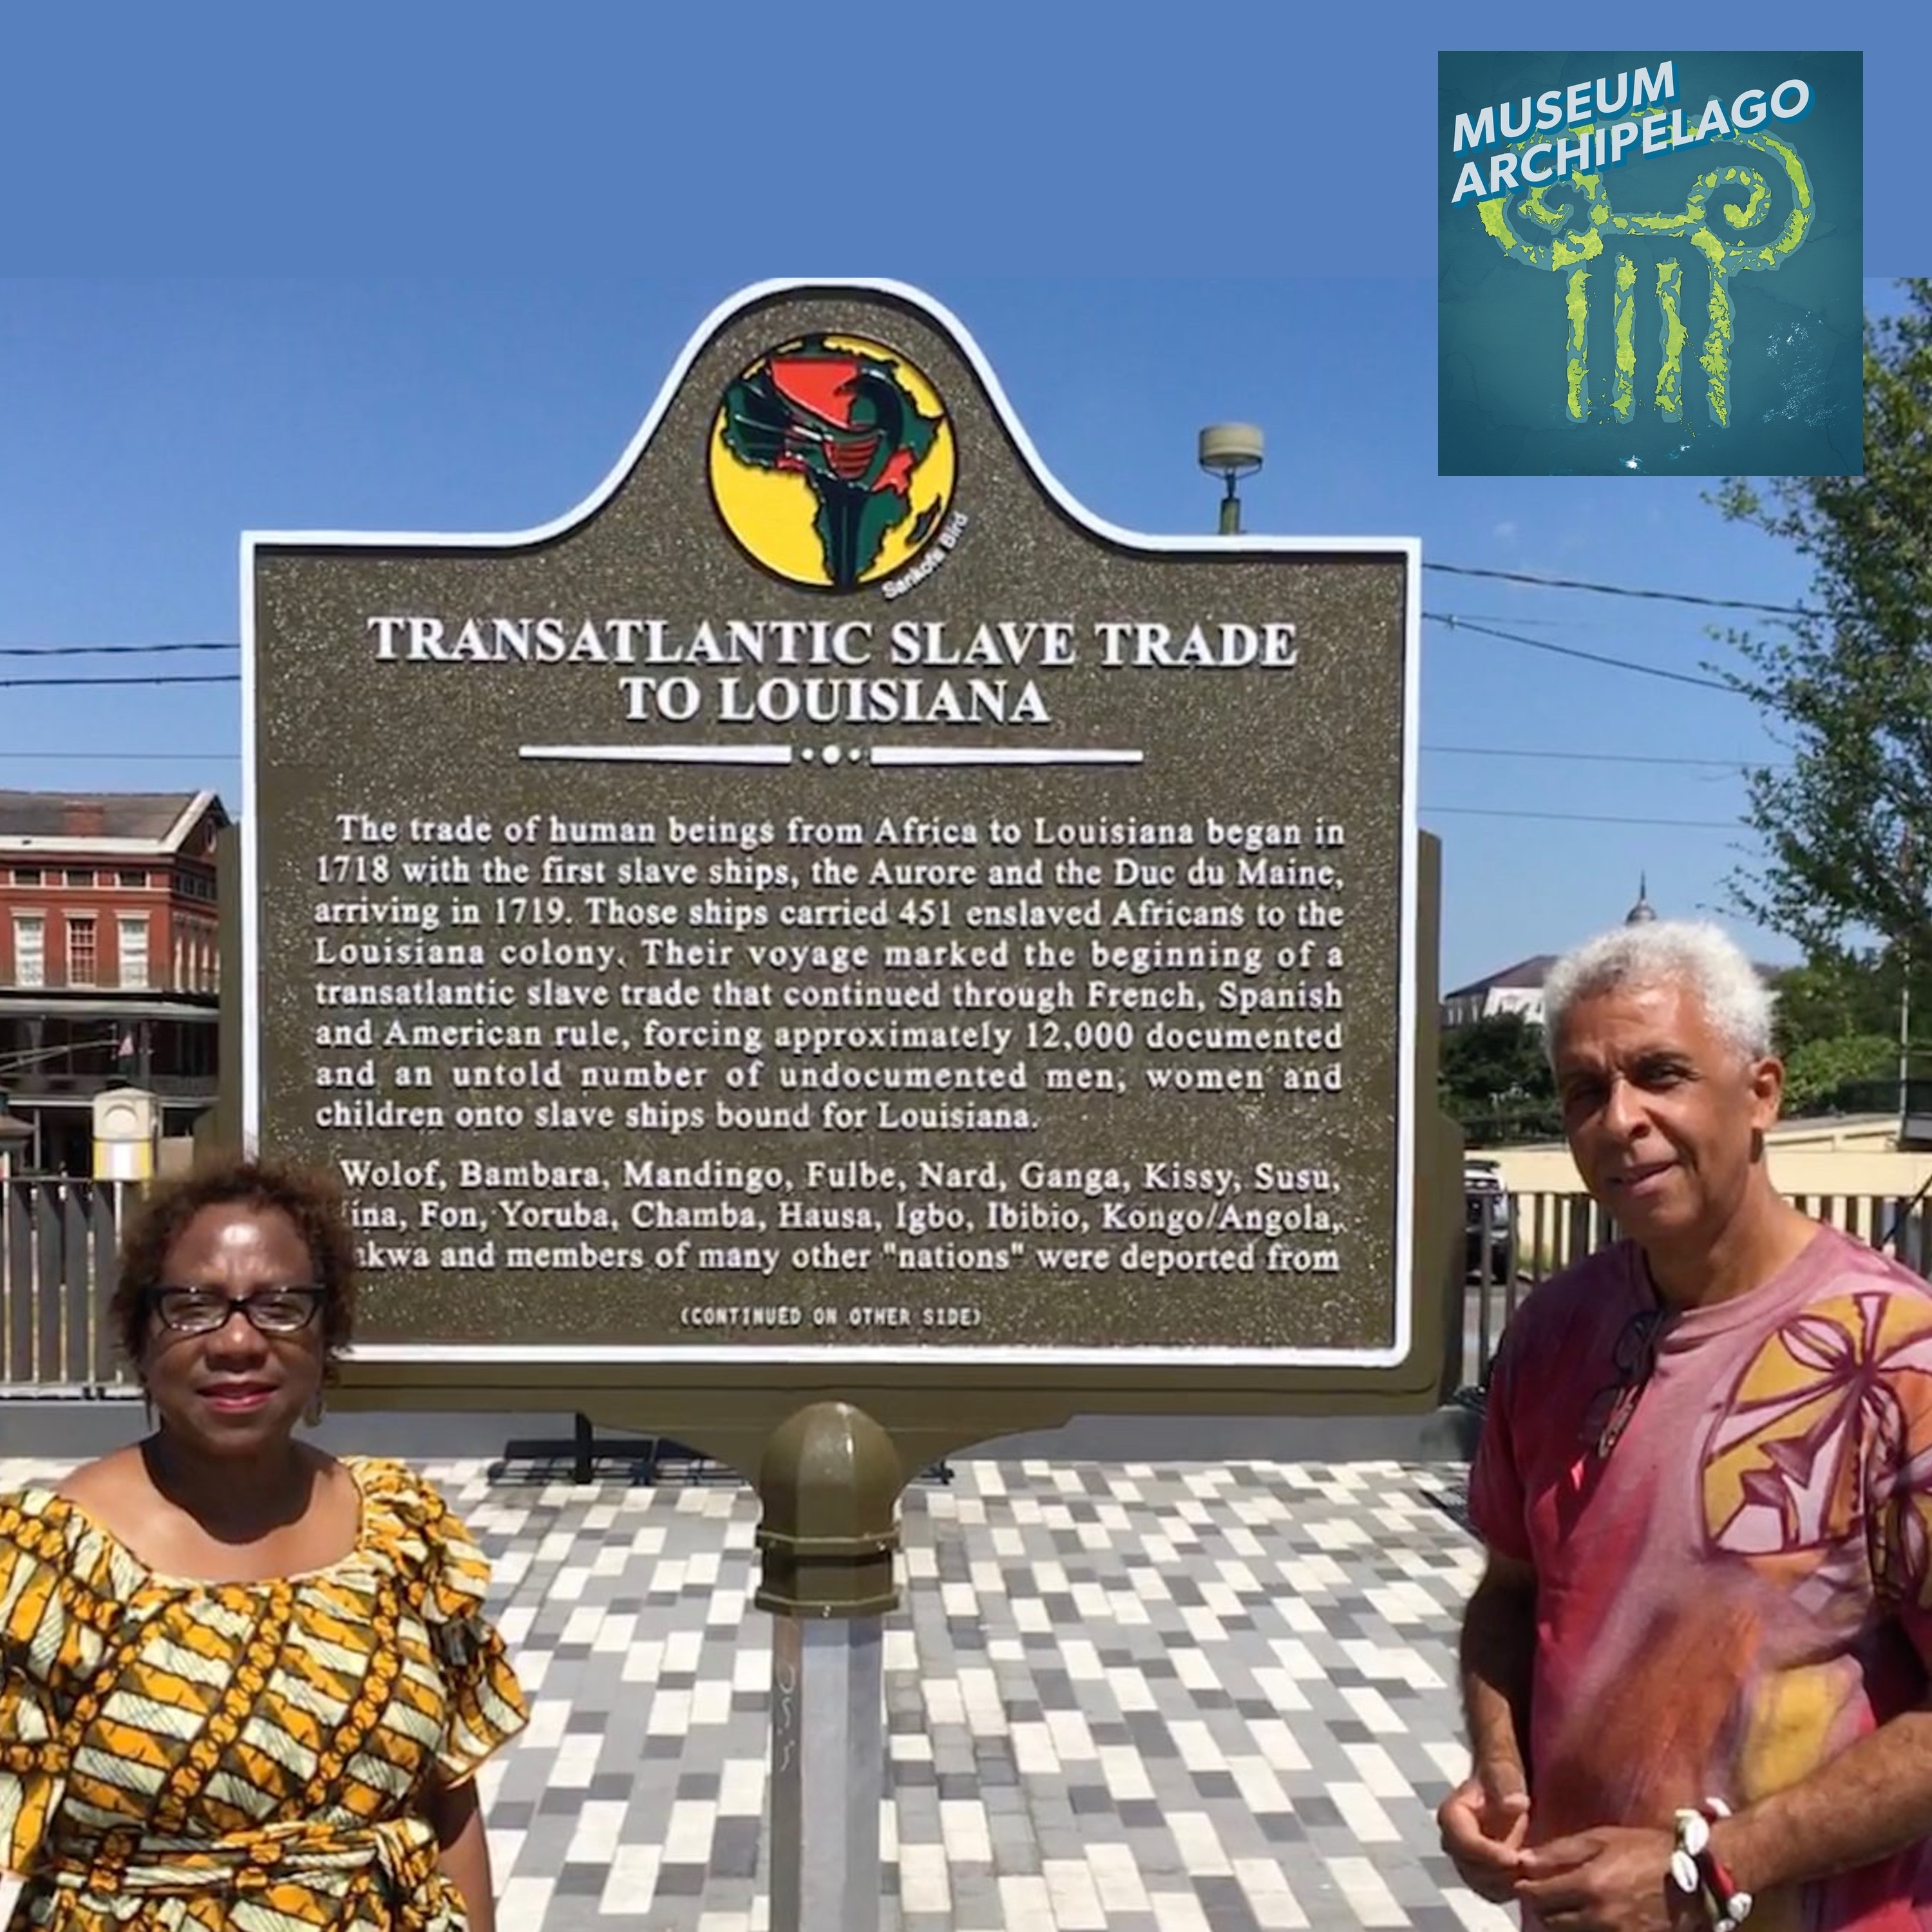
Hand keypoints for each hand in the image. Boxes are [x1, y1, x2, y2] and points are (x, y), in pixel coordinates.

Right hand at [1438, 1758, 1531, 1901]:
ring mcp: (1466, 1862)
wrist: (1500, 1788)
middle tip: (1527, 1867)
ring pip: (1481, 1885)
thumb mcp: (1502, 1770)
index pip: (1463, 1842)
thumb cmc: (1500, 1778)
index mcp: (1450, 1817)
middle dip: (1499, 1872)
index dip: (1487, 1854)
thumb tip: (1514, 1804)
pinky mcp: (1481, 1875)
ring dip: (1506, 1884)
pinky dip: (1510, 1890)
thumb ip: (1505, 1783)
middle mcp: (1452, 1843)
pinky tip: (1528, 1878)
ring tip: (1530, 1872)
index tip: (1514, 1858)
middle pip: (1470, 1869)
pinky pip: (1493, 1892)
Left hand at [1515, 1826, 1700, 1931]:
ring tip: (1570, 1908)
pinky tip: (1591, 1920)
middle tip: (1549, 1895)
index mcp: (1589, 1886)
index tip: (1526, 1882)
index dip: (1527, 1889)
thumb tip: (1523, 1860)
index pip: (1537, 1897)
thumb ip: (1560, 1852)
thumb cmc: (1648, 1852)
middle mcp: (1600, 1919)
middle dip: (1544, 1908)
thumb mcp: (1603, 1839)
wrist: (1699, 1882)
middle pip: (1550, 1923)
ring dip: (1563, 1924)